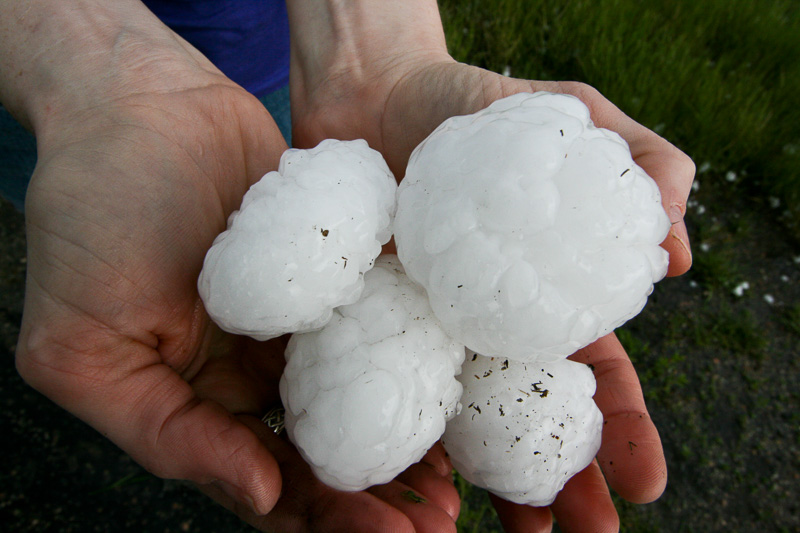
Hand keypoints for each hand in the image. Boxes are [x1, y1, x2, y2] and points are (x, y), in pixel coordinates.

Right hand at [7, 2, 458, 531]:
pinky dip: (412, 359)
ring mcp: (300, 321)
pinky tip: (451, 388)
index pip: (265, 480)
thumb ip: (163, 431)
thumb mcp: (85, 345)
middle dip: (377, 492)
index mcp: (197, 399)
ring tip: (454, 479)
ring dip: (405, 439)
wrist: (143, 102)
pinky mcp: (336, 272)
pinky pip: (380, 321)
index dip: (322, 516)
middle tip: (437, 519)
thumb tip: (258, 492)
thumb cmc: (94, 217)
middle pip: (324, 451)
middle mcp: (253, 370)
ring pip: (361, 396)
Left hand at [287, 1, 692, 530]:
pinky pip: (384, 391)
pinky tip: (415, 485)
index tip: (644, 482)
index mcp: (543, 292)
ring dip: (487, 484)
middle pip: (530, 417)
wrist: (376, 91)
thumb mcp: (569, 115)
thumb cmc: (478, 100)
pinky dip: (401, 442)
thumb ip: (639, 163)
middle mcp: (487, 327)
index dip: (620, 427)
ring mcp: (427, 331)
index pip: (594, 372)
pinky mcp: (367, 324)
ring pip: (462, 424)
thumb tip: (677, 253)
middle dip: (562, 480)